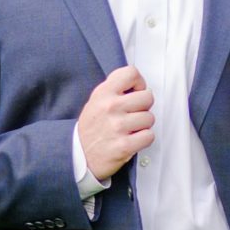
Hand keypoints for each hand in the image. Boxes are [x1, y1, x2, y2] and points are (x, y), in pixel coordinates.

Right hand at [76, 65, 154, 179]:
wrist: (79, 156)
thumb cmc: (91, 128)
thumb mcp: (96, 100)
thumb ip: (115, 89)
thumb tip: (138, 85)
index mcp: (103, 93)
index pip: (131, 73)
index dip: (139, 83)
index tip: (135, 92)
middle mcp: (110, 107)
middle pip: (147, 97)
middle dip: (143, 107)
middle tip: (133, 114)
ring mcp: (117, 126)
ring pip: (150, 118)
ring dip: (143, 125)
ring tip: (130, 128)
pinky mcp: (124, 145)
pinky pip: (149, 136)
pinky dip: (143, 139)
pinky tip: (132, 139)